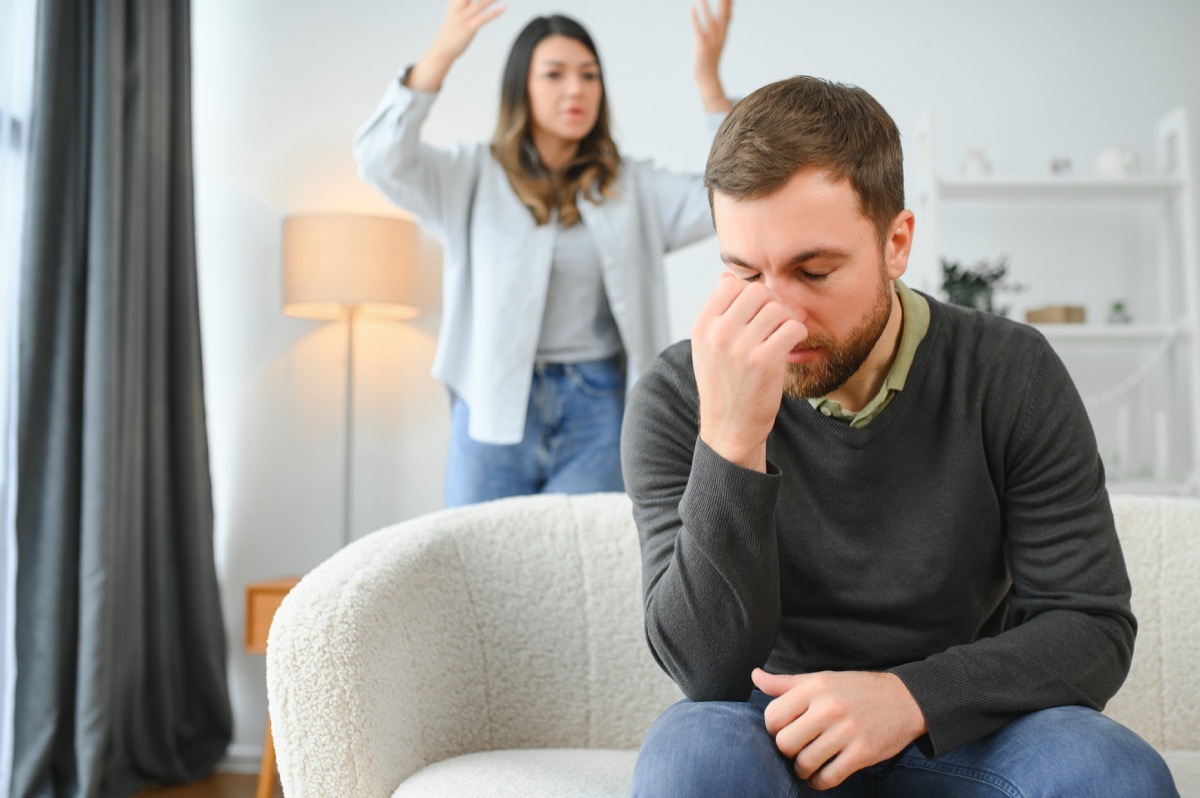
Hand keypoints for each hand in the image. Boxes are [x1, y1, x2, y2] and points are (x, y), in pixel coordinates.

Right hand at [408, 0, 506, 91]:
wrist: (441, 53)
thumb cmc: (450, 37)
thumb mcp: (456, 18)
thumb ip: (464, 9)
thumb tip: (469, 6)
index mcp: (455, 4)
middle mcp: (458, 8)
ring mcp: (463, 18)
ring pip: (480, 2)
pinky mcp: (468, 28)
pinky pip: (484, 18)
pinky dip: (495, 13)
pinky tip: (505, 7)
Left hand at [691, 0, 732, 112]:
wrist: (707, 77)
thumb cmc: (710, 58)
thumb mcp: (719, 41)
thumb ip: (723, 27)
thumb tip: (730, 14)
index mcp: (723, 35)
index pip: (728, 15)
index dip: (729, 5)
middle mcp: (720, 36)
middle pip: (723, 16)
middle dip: (723, 4)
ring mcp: (712, 41)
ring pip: (710, 21)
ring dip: (707, 7)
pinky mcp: (702, 45)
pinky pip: (698, 29)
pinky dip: (696, 18)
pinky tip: (692, 8)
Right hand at [691, 273, 805, 470]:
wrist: (730, 426)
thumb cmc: (725, 383)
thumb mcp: (709, 347)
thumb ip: (718, 312)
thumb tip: (726, 276)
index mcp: (702, 326)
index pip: (731, 284)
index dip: (750, 293)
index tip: (758, 312)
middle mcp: (717, 333)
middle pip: (758, 292)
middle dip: (773, 304)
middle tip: (778, 323)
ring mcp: (740, 347)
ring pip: (778, 308)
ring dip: (787, 320)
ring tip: (783, 337)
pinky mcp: (764, 361)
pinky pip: (793, 328)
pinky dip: (798, 334)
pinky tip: (791, 347)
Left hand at [752, 668, 927, 789]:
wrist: (906, 699)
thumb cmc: (857, 689)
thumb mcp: (821, 678)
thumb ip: (786, 683)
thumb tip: (755, 676)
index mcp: (815, 687)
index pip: (773, 716)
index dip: (773, 728)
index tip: (784, 730)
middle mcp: (829, 708)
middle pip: (785, 743)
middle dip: (787, 750)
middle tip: (796, 748)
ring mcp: (846, 732)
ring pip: (804, 763)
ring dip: (802, 769)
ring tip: (807, 763)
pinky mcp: (863, 753)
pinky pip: (828, 777)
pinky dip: (820, 781)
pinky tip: (821, 774)